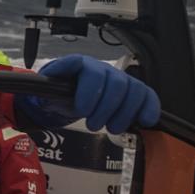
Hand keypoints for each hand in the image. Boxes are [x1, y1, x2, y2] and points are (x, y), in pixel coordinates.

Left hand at [16, 54, 160, 132]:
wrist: (68, 99)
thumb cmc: (58, 94)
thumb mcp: (46, 92)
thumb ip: (45, 87)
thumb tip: (47, 83)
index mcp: (78, 65)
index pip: (86, 66)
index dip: (88, 89)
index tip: (82, 110)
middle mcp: (101, 68)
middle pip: (115, 82)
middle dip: (105, 108)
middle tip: (93, 125)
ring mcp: (119, 78)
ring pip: (133, 89)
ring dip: (124, 113)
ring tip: (111, 128)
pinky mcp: (132, 91)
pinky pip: (147, 94)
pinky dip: (149, 107)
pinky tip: (145, 121)